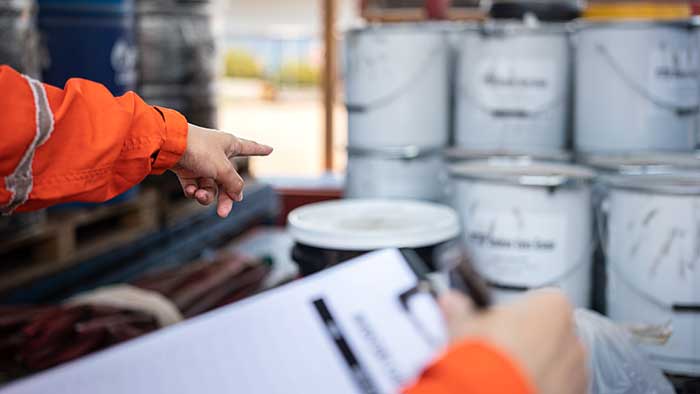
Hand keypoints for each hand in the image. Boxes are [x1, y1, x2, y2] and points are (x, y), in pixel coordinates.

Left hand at [171, 124, 272, 217]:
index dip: (260, 149)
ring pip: (211, 186)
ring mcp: (201, 162)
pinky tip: (191, 191)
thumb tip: (237, 196)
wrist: (167, 146)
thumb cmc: (198, 149)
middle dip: (225, 197)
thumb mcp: (222, 168)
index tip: (270, 149)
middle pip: (228, 180)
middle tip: (223, 213)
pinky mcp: (187, 169)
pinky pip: (196, 186)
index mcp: (229, 144)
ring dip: (207, 195)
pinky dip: (194, 191)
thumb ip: (234, 184)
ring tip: (200, 196)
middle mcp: (217, 153)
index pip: (249, 148)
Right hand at [440, 289, 587, 393]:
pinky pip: (559, 385)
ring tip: (504, 372)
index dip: (513, 314)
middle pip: (548, 332)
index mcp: (551, 305)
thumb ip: (459, 309)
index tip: (496, 324)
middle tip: (497, 350)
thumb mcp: (462, 323)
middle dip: (527, 340)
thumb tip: (450, 303)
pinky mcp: (574, 393)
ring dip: (536, 366)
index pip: (537, 302)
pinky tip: (516, 386)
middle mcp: (571, 334)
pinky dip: (542, 385)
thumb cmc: (485, 355)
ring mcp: (576, 368)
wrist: (491, 392)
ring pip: (555, 361)